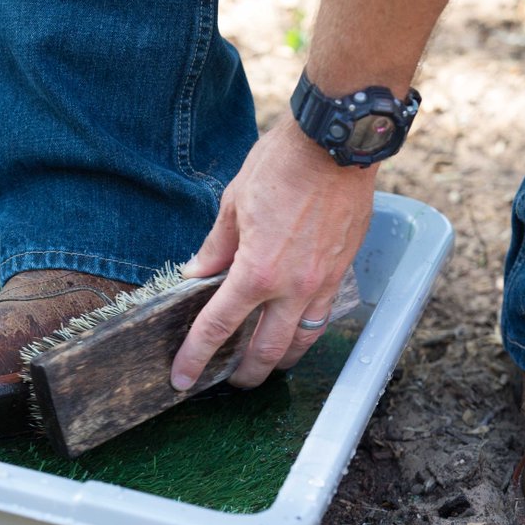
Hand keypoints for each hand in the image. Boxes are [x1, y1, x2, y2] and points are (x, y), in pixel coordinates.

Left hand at [170, 118, 376, 390]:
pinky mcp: (342, 272)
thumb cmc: (282, 165)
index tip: (182, 378)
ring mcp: (322, 283)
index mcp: (256, 271)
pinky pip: (322, 316)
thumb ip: (215, 247)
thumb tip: (198, 274)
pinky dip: (305, 331)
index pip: (218, 327)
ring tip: (263, 365)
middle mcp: (292, 287)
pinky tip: (293, 330)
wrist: (337, 143)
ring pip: (301, 341)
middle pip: (265, 351)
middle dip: (244, 374)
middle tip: (228, 381)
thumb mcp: (233, 203)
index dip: (195, 356)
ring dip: (280, 361)